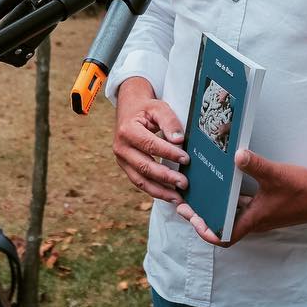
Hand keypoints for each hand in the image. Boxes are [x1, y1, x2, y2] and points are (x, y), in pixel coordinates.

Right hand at [113, 78, 188, 202]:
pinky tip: (169, 195)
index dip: (168, 153)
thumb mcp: (158, 108)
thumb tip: (179, 140)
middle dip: (166, 177)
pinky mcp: (126, 167)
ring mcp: (121, 160)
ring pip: (140, 180)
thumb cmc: (145, 109)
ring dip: (160, 191)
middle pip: (144, 167)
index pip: (150, 145)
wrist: (129, 110)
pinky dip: (155, 190)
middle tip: (184, 183)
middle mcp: (121, 148)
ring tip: (178, 198)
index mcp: (127, 131)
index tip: (186, 159)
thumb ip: (169, 121)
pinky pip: (140, 182)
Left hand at [176, 148, 306, 245]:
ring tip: (199, 193)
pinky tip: (227, 182)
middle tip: (186, 203)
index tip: (193, 218)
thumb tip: (236, 154)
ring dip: (216, 207)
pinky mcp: (269, 205)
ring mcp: (263, 214)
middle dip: (204, 216)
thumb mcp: (276, 174)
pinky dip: (232, 198)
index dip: (206, 232)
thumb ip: (256, 164)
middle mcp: (256, 220)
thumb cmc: (304, 189)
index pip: (225, 236)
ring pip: (233, 215)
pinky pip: (245, 205)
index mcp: (255, 219)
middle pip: (224, 225)